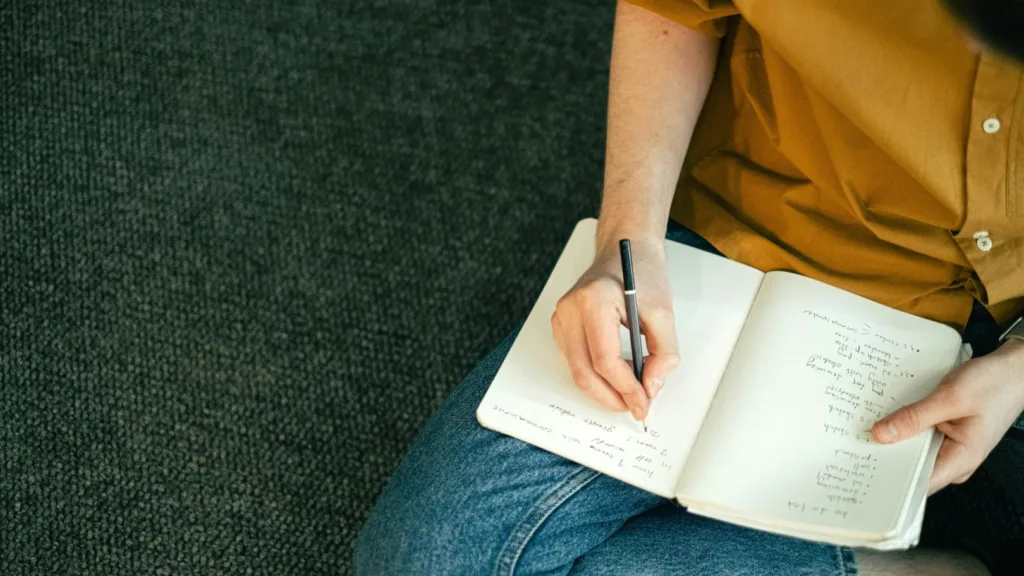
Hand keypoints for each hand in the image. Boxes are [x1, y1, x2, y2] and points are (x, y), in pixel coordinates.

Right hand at [550, 237, 678, 420]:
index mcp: (594, 301)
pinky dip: (594, 374)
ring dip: (603, 389)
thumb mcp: (664, 313)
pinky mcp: (560, 324)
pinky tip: (615, 376)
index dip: (626, 388)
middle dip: (611, 396)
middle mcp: (570, 310)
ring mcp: (561, 317)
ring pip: (576, 370)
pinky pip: (574, 360)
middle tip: (634, 407)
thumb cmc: (642, 273)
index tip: (643, 403)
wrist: (625, 248)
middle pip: (584, 371)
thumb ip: (663, 354)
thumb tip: (651, 387)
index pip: (605, 360)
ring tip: (629, 393)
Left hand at [872, 340, 1023, 493]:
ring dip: (893, 441)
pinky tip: (885, 419)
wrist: (1014, 370)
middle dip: (886, 457)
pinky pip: (919, 438)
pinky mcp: (946, 435)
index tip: (863, 469)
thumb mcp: (950, 398)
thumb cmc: (993, 383)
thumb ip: (914, 417)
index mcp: (962, 459)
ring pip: (914, 453)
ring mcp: (950, 448)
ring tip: (864, 430)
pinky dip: (904, 429)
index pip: (919, 484)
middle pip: (912, 469)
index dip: (890, 480)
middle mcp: (955, 460)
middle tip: (854, 445)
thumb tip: (880, 435)